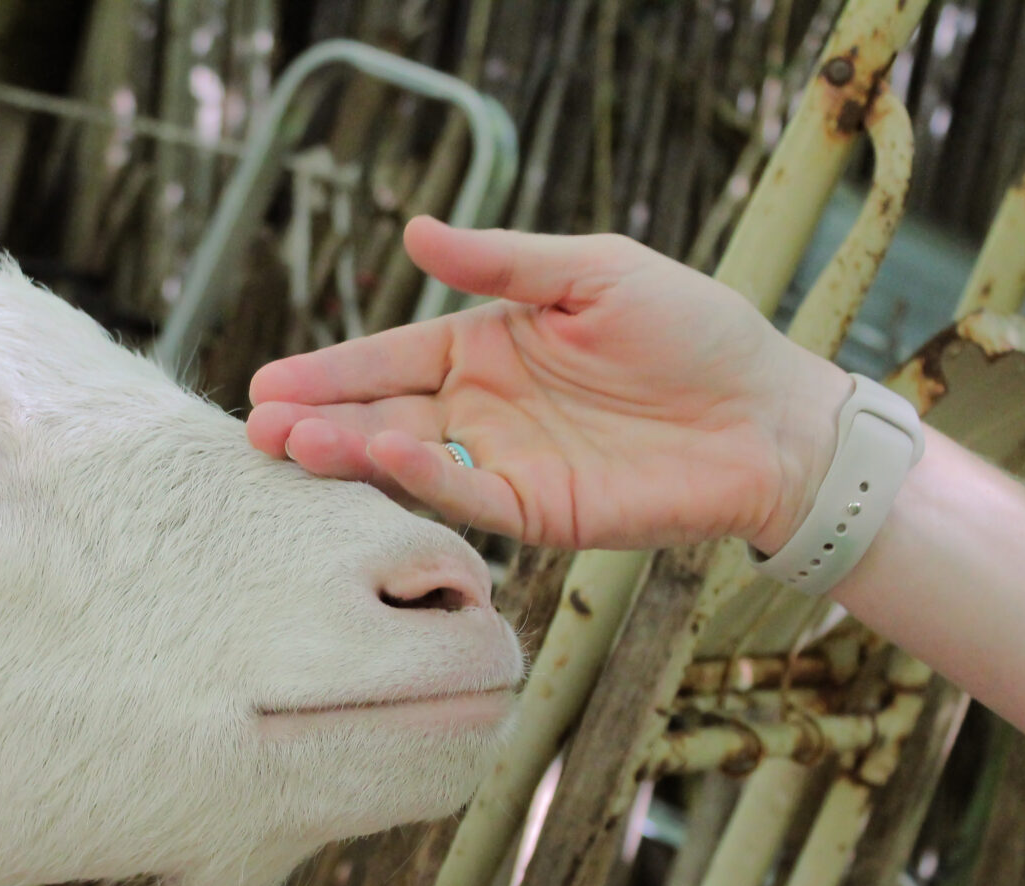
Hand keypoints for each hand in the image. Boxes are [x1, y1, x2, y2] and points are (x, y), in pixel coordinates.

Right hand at [246, 218, 851, 552]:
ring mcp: (507, 463)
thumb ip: (505, 263)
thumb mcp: (595, 272)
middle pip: (381, 416)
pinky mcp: (541, 512)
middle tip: (256, 430)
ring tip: (293, 447)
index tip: (266, 383)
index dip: (329, 371)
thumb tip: (415, 234)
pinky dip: (423, 479)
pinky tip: (381, 455)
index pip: (389, 359)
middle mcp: (483, 410)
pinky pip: (469, 495)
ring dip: (350, 456)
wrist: (768, 412)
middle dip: (316, 423)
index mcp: (487, 347)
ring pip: (409, 462)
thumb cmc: (692, 330)